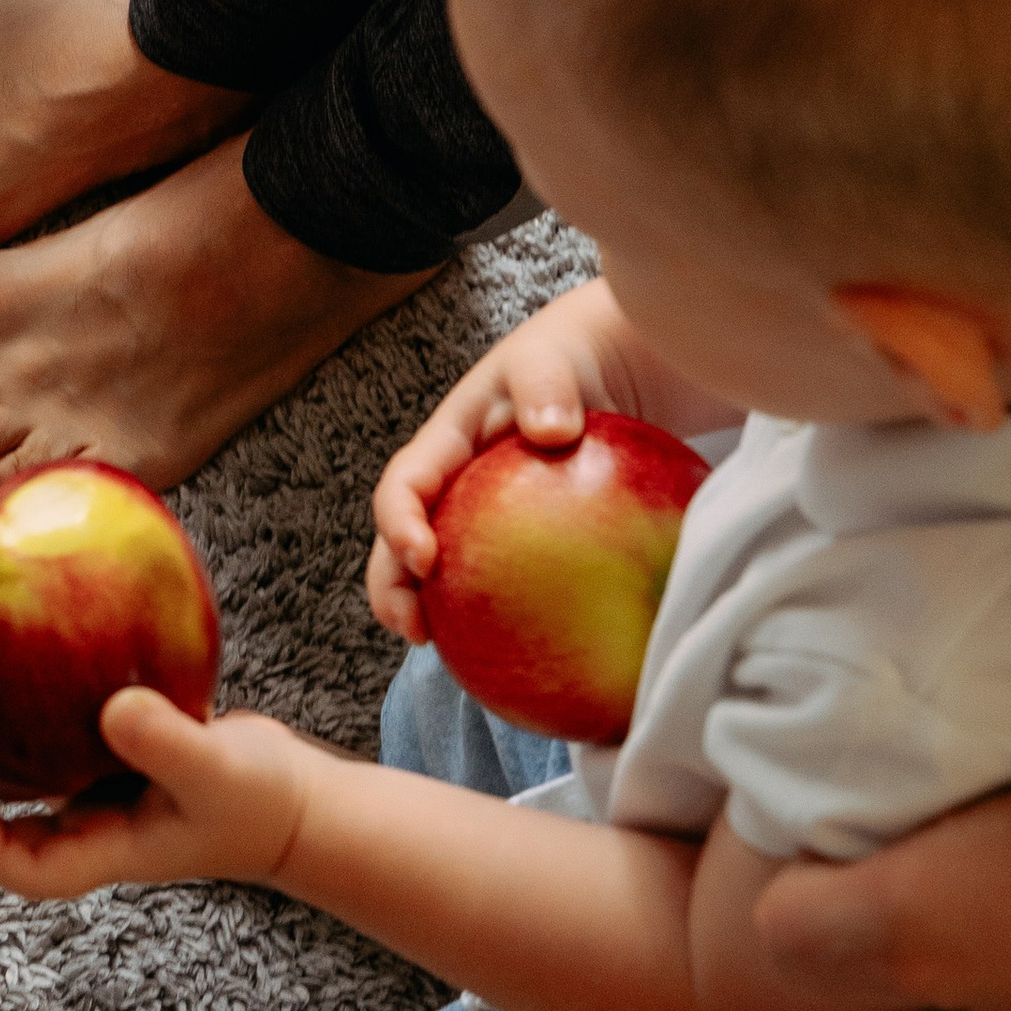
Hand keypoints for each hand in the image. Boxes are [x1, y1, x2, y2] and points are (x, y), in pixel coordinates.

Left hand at [0, 685, 309, 898]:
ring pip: (29, 782)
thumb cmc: (262, 799)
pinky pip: (62, 740)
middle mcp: (94, 825)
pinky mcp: (118, 757)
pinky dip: (39, 711)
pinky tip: (30, 657)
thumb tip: (113, 709)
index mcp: (108, 848)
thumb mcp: (220, 771)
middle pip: (9, 830)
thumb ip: (170, 744)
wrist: (295, 799)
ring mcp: (104, 795)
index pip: (28, 869)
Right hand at [367, 276, 675, 642]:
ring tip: (452, 655)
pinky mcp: (526, 543)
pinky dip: (507, 619)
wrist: (617, 363)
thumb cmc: (577, 354)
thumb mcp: (554, 356)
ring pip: (450, 572)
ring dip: (436, 614)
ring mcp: (488, 517)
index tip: (424, 559)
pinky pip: (509, 584)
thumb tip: (550, 430)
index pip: (405, 484)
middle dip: (393, 589)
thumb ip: (546, 384)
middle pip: (405, 543)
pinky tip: (535, 657)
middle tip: (415, 632)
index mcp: (449, 441)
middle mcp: (458, 486)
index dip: (398, 523)